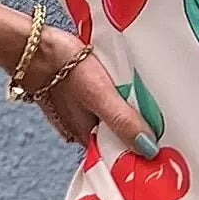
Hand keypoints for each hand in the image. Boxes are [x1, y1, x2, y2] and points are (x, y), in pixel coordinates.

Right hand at [0, 11, 158, 154]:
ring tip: (148, 103)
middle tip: (162, 121)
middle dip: (137, 130)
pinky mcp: (77, 94)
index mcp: (86, 137)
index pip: (119, 155)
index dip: (141, 150)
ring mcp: (77, 112)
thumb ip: (123, 122)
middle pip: (116, 137)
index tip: (165, 145)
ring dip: (127, 112)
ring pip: (109, 119)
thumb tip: (148, 149)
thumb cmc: (65, 68)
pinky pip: (102, 102)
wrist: (34, 44)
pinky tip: (124, 87)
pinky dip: (114, 97)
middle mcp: (80, 129)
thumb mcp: (101, 96)